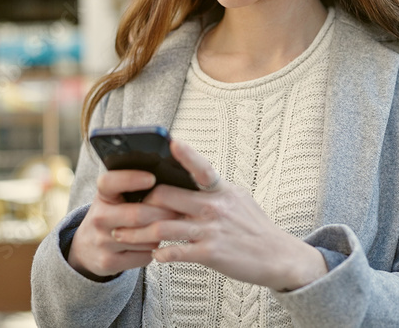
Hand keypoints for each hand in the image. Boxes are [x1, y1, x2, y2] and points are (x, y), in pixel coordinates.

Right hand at [67, 169, 181, 278]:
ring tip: (169, 227)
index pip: (110, 182)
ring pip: (145, 238)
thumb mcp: (113, 197)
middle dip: (163, 212)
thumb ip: (132, 187)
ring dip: (162, 233)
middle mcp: (99, 218)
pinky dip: (155, 250)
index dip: (130, 179)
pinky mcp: (109, 261)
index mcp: (102, 196)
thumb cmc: (110, 215)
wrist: (87, 248)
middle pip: (137, 215)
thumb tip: (167, 178)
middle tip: (179, 209)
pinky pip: (144, 256)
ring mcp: (102, 242)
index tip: (151, 178)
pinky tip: (154, 243)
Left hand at [112, 139, 327, 290]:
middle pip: (165, 196)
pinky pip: (176, 251)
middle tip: (120, 208)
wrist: (278, 256)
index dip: (186, 154)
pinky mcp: (210, 254)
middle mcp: (214, 206)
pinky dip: (160, 254)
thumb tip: (187, 176)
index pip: (201, 166)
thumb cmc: (253, 226)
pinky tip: (153, 255)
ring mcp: (211, 229)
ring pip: (162, 227)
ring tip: (119, 235)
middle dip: (138, 203)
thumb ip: (211, 189)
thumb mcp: (237, 199)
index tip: (170, 141)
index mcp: (220, 189)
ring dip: (136, 233)